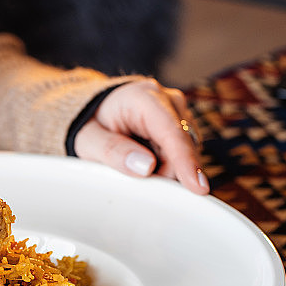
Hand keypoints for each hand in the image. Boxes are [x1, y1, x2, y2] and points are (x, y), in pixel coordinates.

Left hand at [73, 77, 208, 194]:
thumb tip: (146, 167)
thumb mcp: (89, 140)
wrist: (93, 110)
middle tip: (136, 181)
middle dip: (165, 172)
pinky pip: (181, 153)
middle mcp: (168, 100)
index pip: (172, 133)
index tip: (196, 187)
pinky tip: (146, 163)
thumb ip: (113, 152)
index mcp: (144, 98)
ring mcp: (177, 112)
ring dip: (165, 169)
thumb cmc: (91, 123)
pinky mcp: (180, 125)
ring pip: (185, 152)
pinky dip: (166, 165)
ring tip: (135, 165)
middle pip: (182, 146)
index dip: (185, 162)